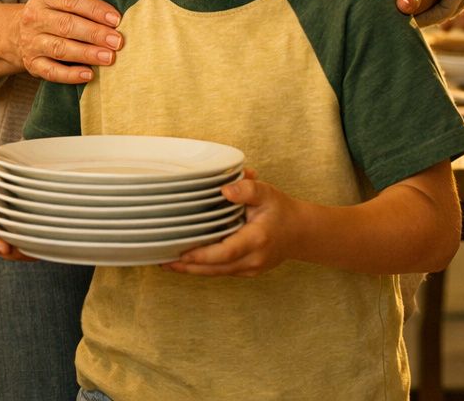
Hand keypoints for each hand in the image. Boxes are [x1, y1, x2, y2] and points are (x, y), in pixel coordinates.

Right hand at [11, 0, 121, 83]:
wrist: (17, 32)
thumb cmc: (49, 7)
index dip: (94, 9)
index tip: (116, 18)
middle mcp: (35, 17)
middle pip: (66, 25)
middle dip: (94, 33)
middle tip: (118, 40)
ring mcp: (32, 42)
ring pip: (60, 48)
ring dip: (86, 54)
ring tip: (109, 58)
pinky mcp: (32, 64)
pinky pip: (51, 71)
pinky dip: (69, 75)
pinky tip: (89, 75)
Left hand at [163, 170, 299, 276]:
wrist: (301, 232)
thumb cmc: (281, 210)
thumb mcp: (267, 193)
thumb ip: (247, 189)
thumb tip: (225, 189)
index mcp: (256, 239)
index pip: (225, 252)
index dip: (202, 255)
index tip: (181, 254)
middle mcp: (253, 259)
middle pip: (216, 268)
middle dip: (189, 267)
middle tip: (163, 262)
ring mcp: (250, 269)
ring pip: (217, 273)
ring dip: (192, 270)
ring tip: (167, 264)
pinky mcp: (246, 271)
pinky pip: (222, 271)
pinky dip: (204, 268)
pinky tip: (186, 263)